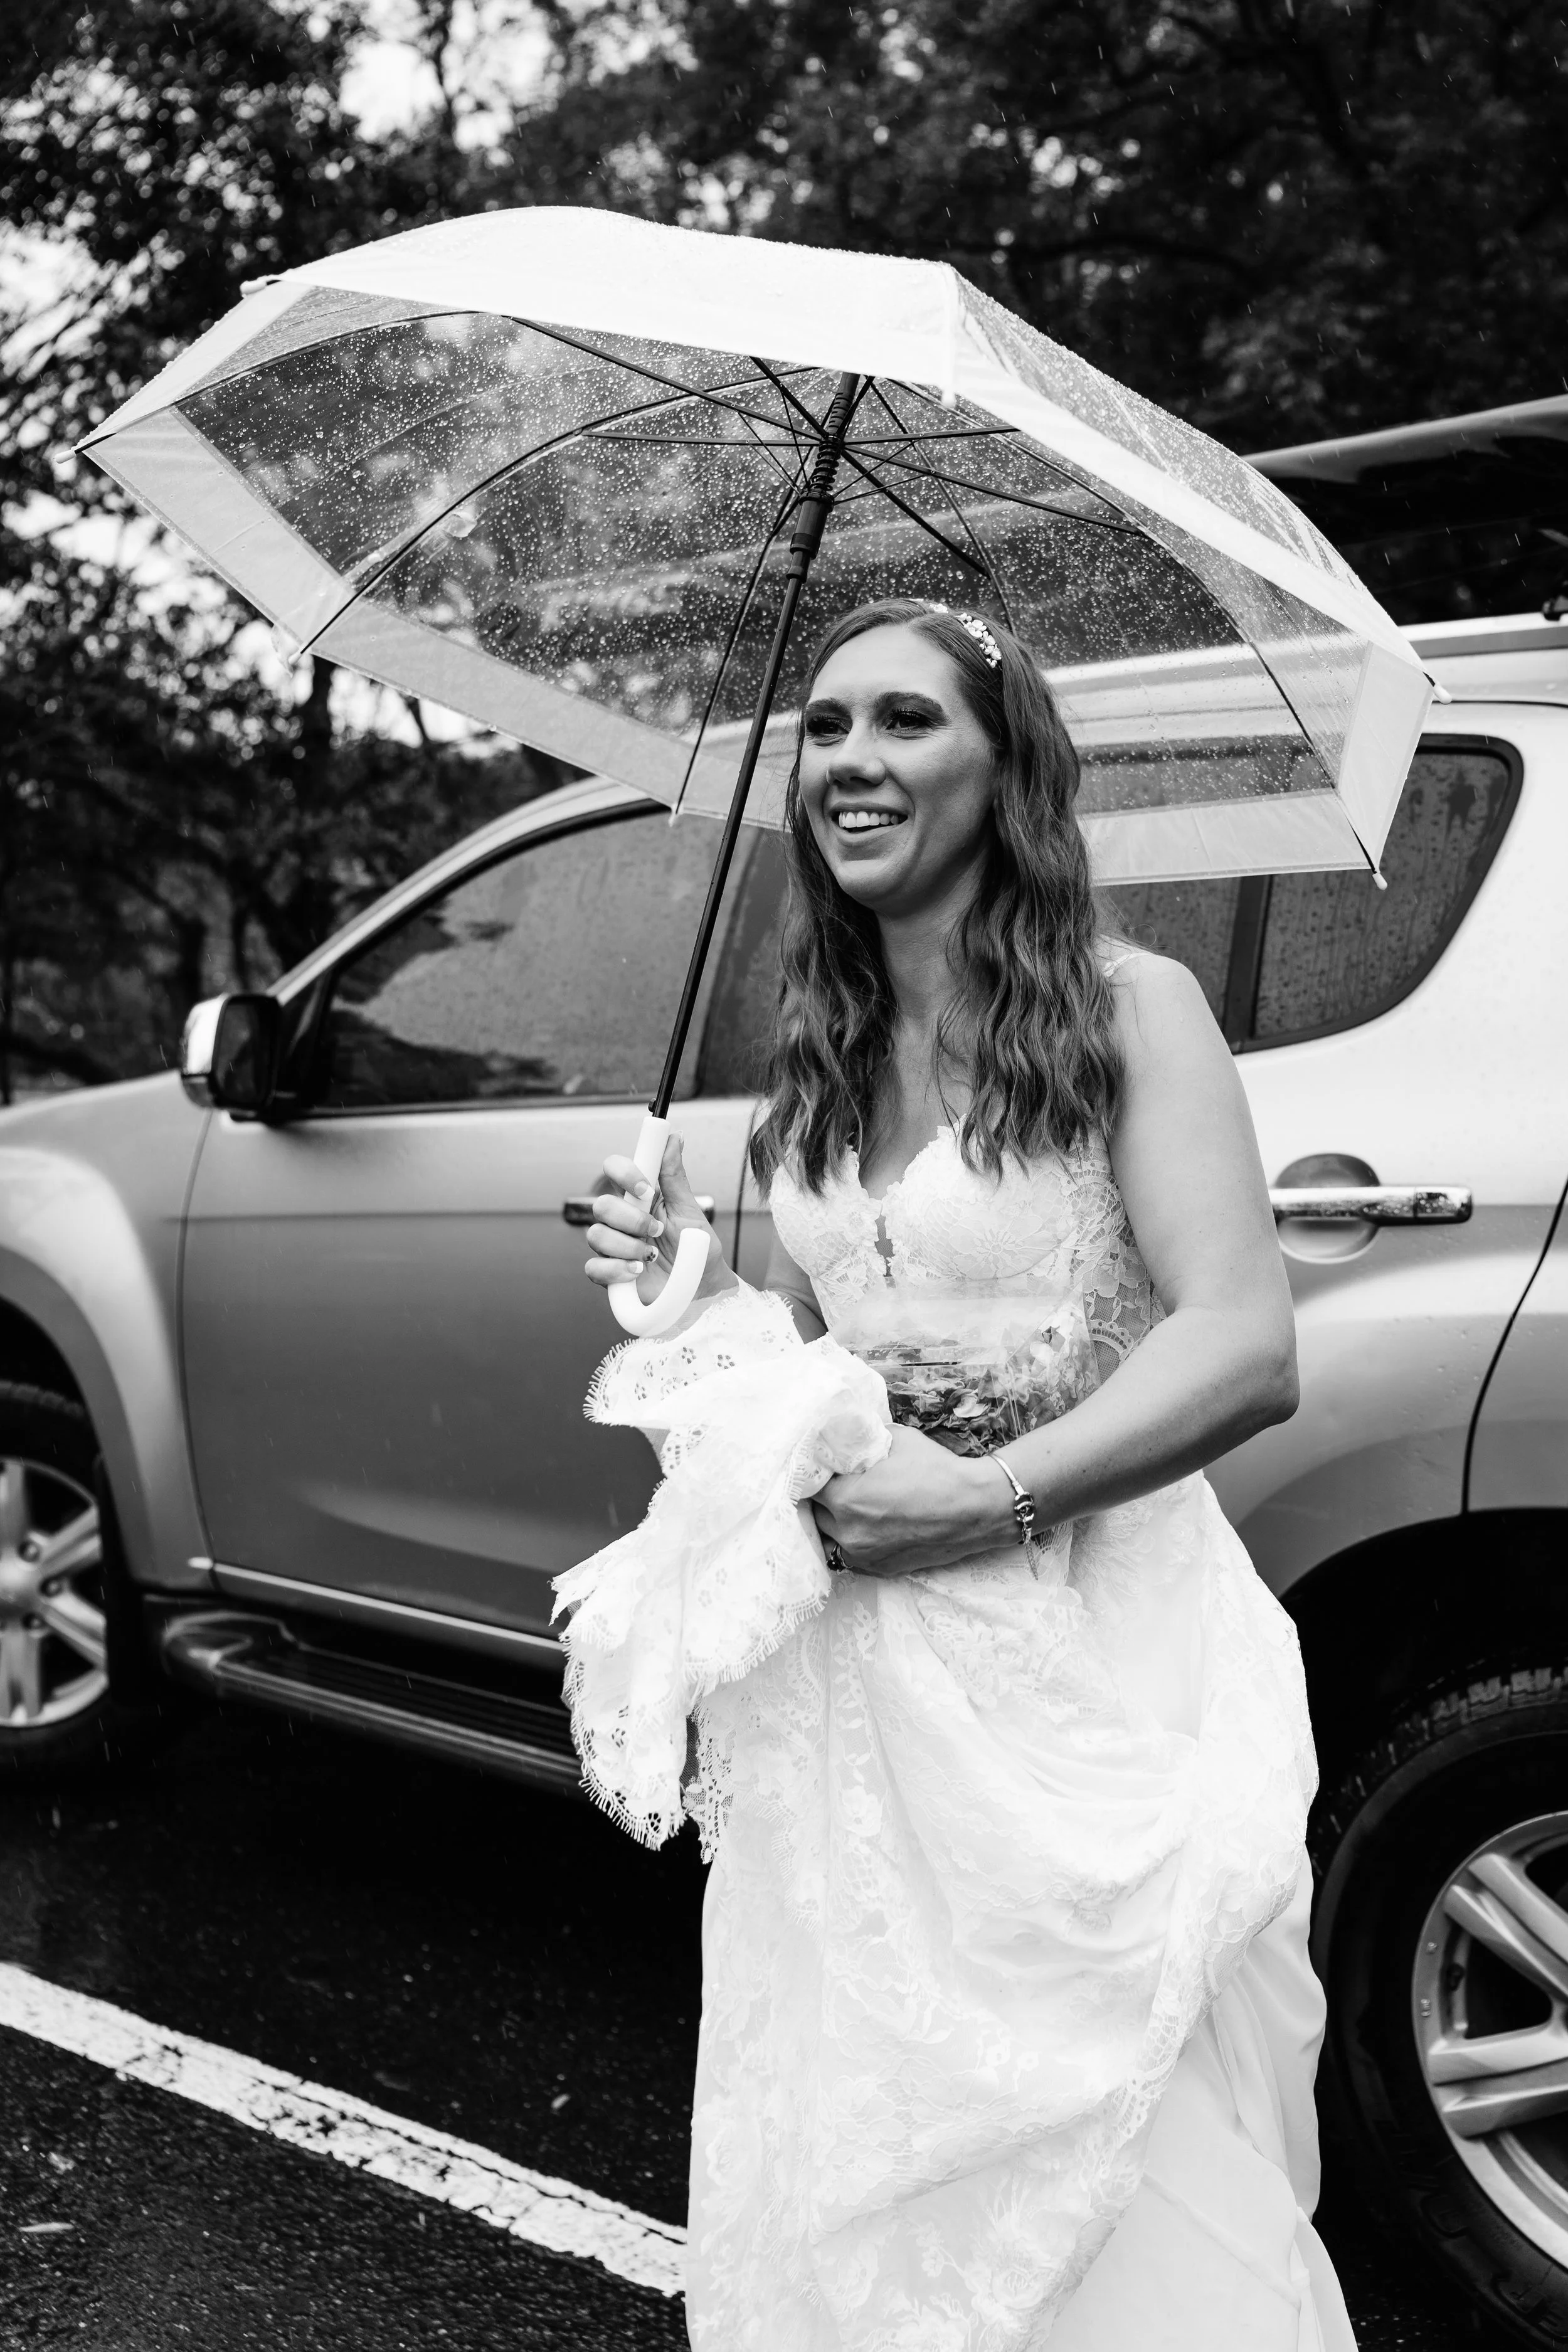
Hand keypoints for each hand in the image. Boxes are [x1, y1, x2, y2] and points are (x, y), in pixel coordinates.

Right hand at [583, 1131, 733, 1306]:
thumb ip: (675, 1176)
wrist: (704, 1289)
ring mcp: (614, 1247)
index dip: (624, 1173)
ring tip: (653, 1255)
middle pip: (601, 1205)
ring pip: (595, 1235)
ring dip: (628, 1246)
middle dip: (631, 1219)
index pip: (614, 1169)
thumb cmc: (698, 1250)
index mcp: (640, 1198)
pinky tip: (638, 1271)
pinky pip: (594, 1268)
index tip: (646, 1187)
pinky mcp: (610, 1275)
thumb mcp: (691, 1211)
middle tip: (657, 1230)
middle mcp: (622, 1220)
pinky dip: (617, 1269)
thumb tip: (673, 1138)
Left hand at [812, 1428, 1015, 1577]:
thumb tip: (842, 1435)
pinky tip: (863, 1525)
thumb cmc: (934, 1468)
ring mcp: (862, 1555)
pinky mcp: (878, 1568)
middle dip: (818, 1498)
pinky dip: (850, 1540)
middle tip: (829, 1483)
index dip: (809, 1473)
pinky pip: (849, 1554)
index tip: (815, 1466)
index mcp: (844, 1498)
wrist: (973, 1507)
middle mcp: (847, 1532)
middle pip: (813, 1513)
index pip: (805, 1485)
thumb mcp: (893, 1439)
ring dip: (830, 1522)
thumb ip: (860, 1441)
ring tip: (844, 1506)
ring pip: (828, 1538)